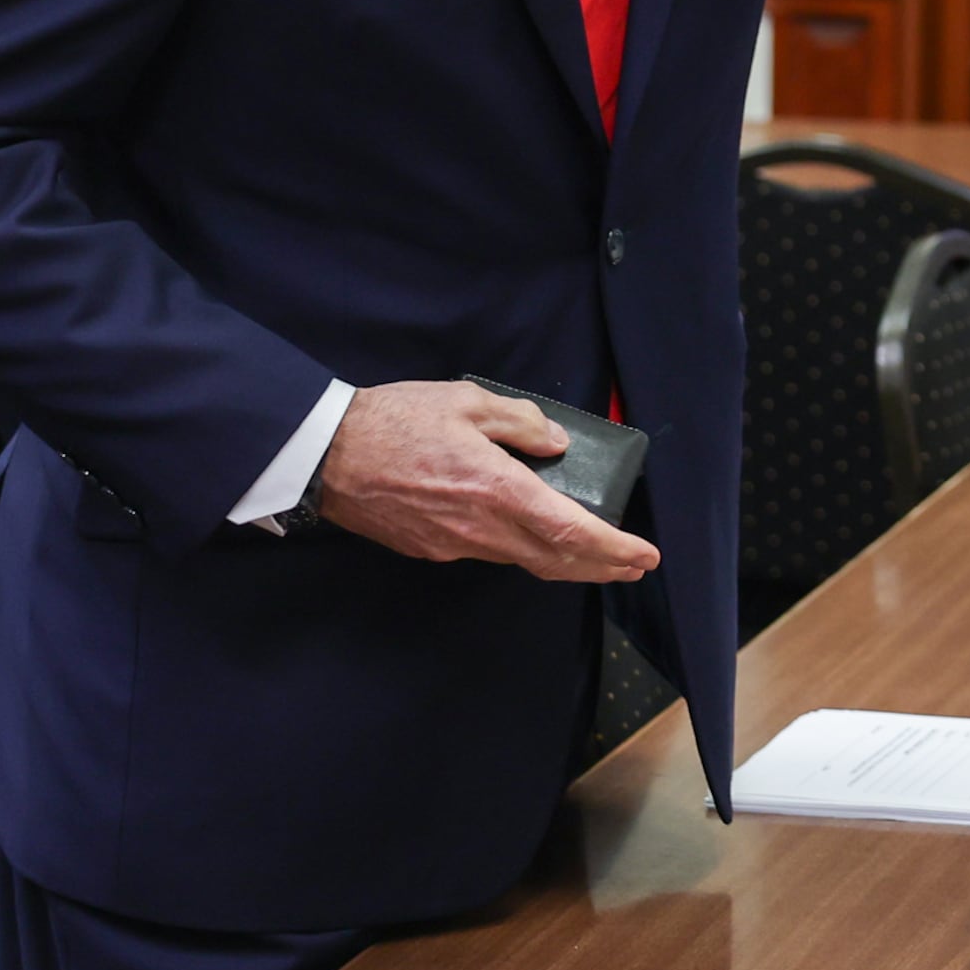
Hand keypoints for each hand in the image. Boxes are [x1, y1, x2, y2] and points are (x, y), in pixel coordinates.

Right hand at [314, 378, 659, 583]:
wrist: (325, 455)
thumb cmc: (395, 421)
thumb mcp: (468, 402)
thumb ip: (521, 423)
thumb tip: (556, 444)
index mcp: (498, 490)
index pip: (570, 532)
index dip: (613, 549)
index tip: (643, 555)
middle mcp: (481, 529)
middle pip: (555, 560)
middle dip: (601, 567)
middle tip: (634, 567)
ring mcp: (454, 545)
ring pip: (523, 560)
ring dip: (564, 561)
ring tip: (594, 555)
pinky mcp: (431, 549)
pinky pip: (490, 553)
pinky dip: (523, 551)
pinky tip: (532, 539)